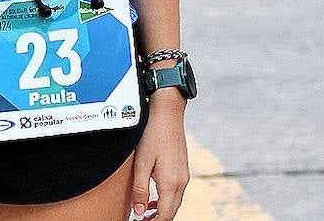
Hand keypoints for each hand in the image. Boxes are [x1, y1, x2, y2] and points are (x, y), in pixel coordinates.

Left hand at [127, 95, 188, 219]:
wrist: (167, 113)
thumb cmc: (151, 134)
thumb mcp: (141, 163)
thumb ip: (140, 190)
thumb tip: (139, 213)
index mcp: (171, 183)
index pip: (165, 216)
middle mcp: (181, 182)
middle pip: (171, 212)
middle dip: (157, 220)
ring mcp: (184, 176)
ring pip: (174, 203)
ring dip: (161, 212)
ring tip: (144, 215)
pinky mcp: (182, 169)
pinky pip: (176, 192)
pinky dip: (165, 201)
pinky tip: (153, 200)